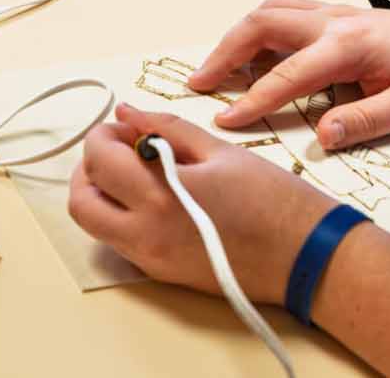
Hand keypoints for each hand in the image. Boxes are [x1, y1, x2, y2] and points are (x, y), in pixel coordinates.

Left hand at [69, 104, 337, 301]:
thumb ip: (166, 129)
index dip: (105, 135)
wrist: (306, 257)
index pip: (100, 160)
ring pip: (97, 226)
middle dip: (90, 168)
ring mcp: (152, 261)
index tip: (126, 126)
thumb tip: (128, 114)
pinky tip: (152, 197)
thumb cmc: (274, 201)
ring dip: (101, 194)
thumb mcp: (220, 151)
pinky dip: (121, 215)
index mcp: (160, 197)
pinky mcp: (163, 275)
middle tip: (118, 148)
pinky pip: (121, 243)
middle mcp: (146, 235)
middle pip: (82, 202)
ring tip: (135, 172)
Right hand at [194, 0, 389, 149]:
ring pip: (270, 11)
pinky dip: (260, 30)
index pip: (286, 73)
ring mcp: (335, 13)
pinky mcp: (339, 17)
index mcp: (348, 44)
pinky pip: (286, 13)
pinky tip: (257, 56)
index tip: (224, 120)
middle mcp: (334, 21)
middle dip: (224, 52)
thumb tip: (321, 136)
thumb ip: (364, 121)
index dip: (251, 100)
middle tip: (199, 83)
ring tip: (219, 69)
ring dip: (239, 36)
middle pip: (262, 24)